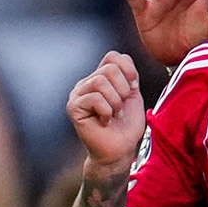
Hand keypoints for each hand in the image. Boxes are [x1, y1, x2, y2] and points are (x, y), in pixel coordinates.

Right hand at [67, 52, 147, 175]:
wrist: (119, 151)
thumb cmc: (126, 127)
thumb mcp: (133, 95)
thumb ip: (129, 75)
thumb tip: (124, 60)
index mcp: (100, 77)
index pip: (113, 56)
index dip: (128, 70)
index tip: (132, 89)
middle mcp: (86, 83)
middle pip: (109, 68)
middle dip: (123, 89)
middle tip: (121, 107)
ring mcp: (78, 94)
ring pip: (101, 81)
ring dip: (115, 101)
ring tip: (113, 113)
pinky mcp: (74, 107)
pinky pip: (94, 98)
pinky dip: (106, 111)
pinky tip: (104, 120)